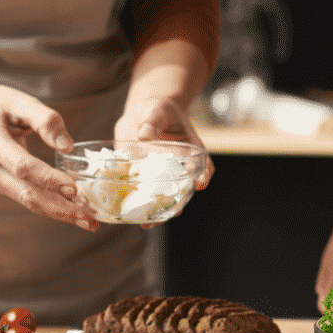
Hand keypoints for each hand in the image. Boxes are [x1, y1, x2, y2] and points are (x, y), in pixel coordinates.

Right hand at [0, 78, 98, 230]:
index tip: (75, 188)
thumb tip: (68, 147)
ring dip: (58, 213)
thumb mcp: (21, 101)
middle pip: (26, 193)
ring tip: (88, 222)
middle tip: (89, 219)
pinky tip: (73, 212)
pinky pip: (26, 198)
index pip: (22, 166)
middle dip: (59, 208)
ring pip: (27, 201)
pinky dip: (50, 207)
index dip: (48, 179)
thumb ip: (46, 120)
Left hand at [115, 96, 213, 228]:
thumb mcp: (157, 111)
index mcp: (190, 152)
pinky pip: (140, 193)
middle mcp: (177, 168)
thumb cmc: (156, 109)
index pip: (204, 166)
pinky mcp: (141, 177)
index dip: (204, 176)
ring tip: (147, 222)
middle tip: (171, 213)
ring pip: (162, 197)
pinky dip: (135, 204)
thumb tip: (145, 137)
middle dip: (178, 204)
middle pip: (183, 190)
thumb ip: (153, 121)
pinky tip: (127, 214)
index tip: (200, 183)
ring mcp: (159, 175)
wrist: (141, 114)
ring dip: (156, 212)